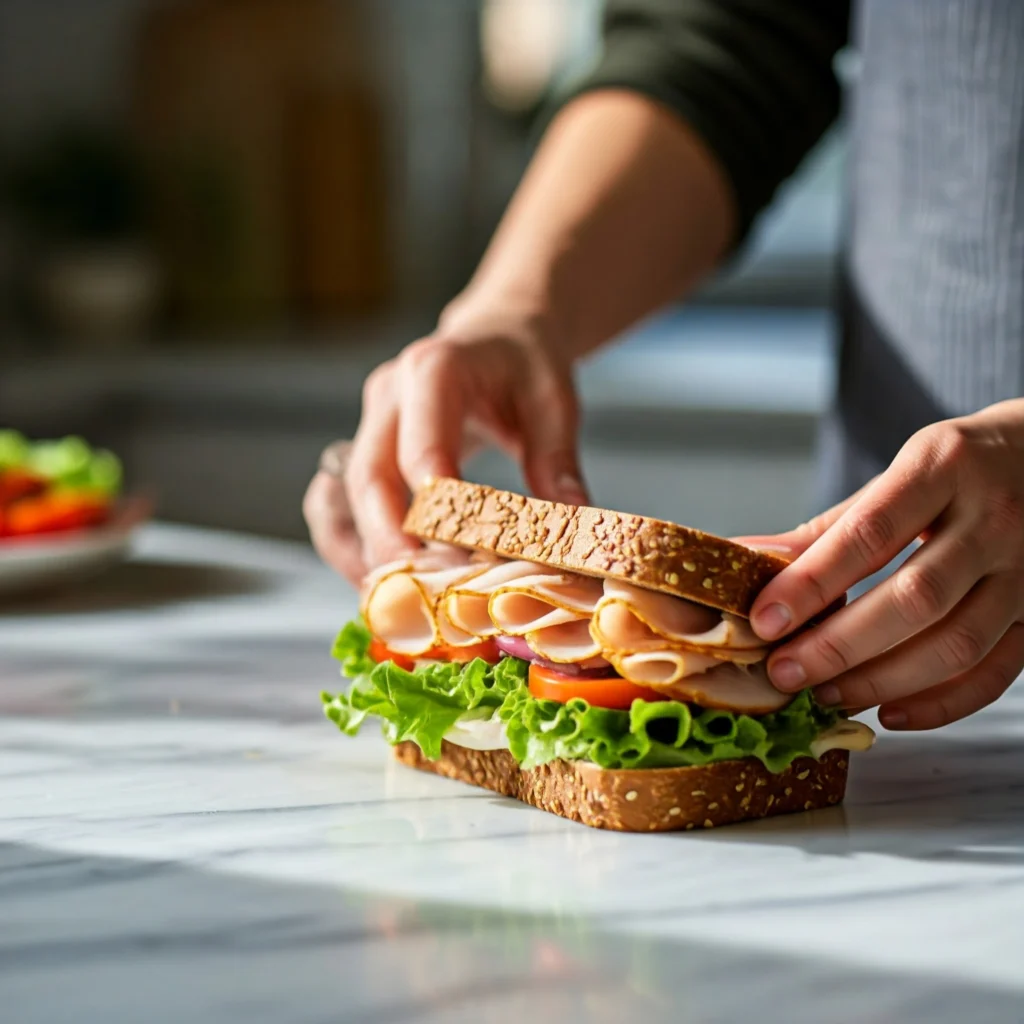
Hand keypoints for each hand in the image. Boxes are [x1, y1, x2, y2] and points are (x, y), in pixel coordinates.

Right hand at [303, 302, 586, 585]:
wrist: (497, 331)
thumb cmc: (524, 362)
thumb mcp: (553, 400)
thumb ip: (557, 460)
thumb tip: (571, 523)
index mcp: (435, 370)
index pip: (422, 448)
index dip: (433, 509)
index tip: (454, 560)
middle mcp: (389, 395)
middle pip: (369, 477)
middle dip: (389, 542)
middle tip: (418, 595)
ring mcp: (370, 423)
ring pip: (345, 496)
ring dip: (363, 551)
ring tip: (394, 603)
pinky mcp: (366, 448)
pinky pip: (341, 502)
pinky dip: (354, 545)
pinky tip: (381, 584)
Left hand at [746, 400, 1023, 730]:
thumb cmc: (961, 467)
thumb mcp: (899, 473)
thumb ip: (830, 527)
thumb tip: (751, 558)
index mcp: (943, 468)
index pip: (869, 533)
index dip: (812, 582)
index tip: (765, 620)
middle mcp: (993, 519)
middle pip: (914, 598)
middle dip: (840, 645)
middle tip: (786, 672)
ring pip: (956, 644)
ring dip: (882, 679)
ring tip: (827, 694)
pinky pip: (996, 673)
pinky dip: (941, 703)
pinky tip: (892, 711)